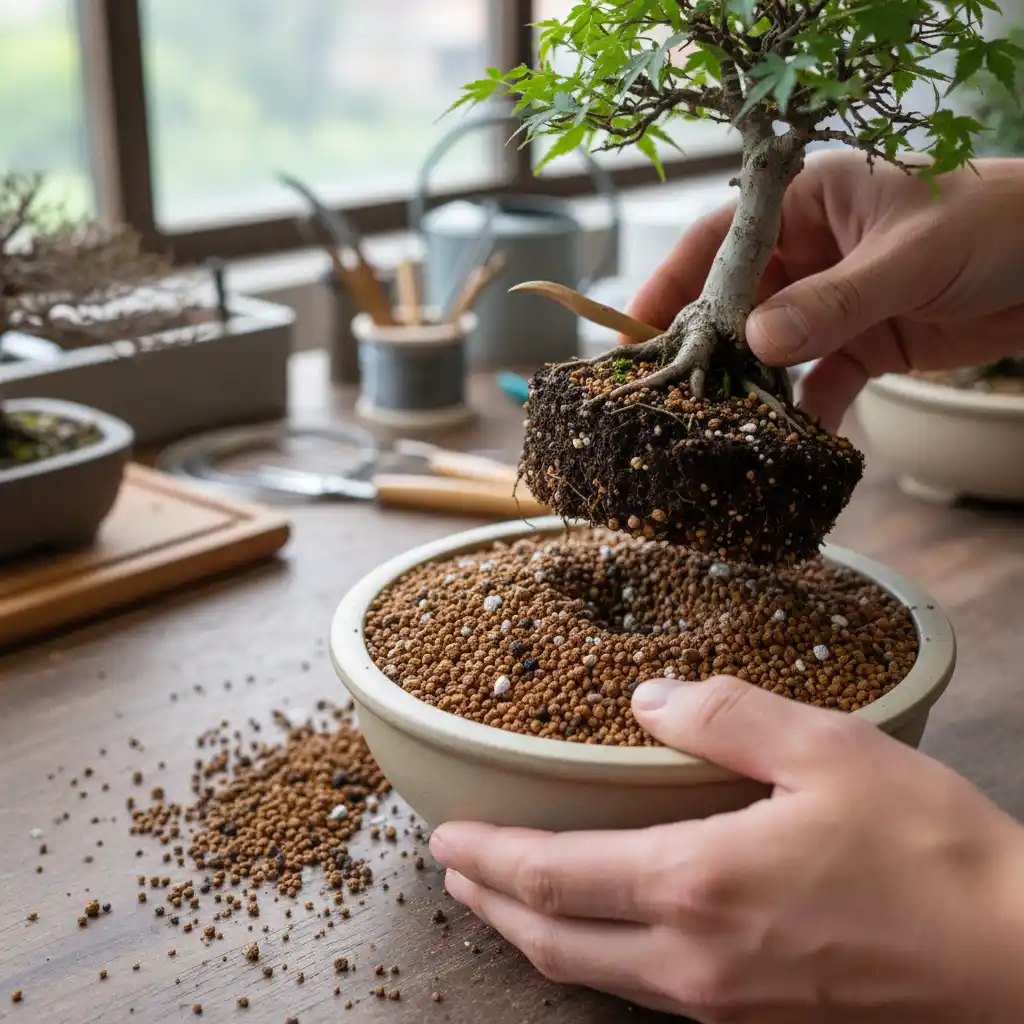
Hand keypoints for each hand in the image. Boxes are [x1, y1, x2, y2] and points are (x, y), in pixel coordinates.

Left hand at [431, 676, 1023, 1022]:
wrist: (1017, 959)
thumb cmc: (928, 848)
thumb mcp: (828, 749)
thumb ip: (726, 714)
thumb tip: (650, 697)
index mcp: (697, 885)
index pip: (551, 876)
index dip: (487, 857)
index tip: (445, 837)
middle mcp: (693, 960)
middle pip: (553, 941)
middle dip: (491, 902)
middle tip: (453, 869)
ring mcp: (722, 1004)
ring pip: (592, 976)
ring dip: (535, 933)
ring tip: (505, 896)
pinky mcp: (755, 1020)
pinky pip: (643, 991)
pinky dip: (593, 957)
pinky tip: (597, 928)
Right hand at [624, 150, 1023, 430]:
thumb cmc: (997, 223)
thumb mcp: (911, 258)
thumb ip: (834, 302)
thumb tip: (759, 343)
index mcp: (811, 202)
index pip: (723, 239)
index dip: (673, 282)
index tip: (636, 330)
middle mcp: (812, 249)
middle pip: (737, 299)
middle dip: (707, 345)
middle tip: (671, 390)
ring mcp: (833, 299)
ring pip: (772, 346)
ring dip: (752, 385)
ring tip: (721, 424)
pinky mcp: (862, 342)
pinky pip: (818, 380)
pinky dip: (807, 411)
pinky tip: (795, 442)